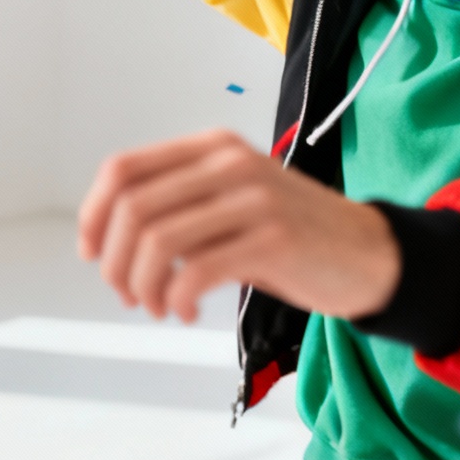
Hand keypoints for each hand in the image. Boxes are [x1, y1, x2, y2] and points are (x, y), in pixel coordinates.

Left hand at [77, 129, 401, 322]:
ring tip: (158, 306)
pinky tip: (187, 312)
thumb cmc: (291, 235)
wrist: (367, 254)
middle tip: (128, 294)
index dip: (93, 216)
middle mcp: (230, 164)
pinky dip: (177, 300)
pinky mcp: (273, 239)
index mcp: (213, 147)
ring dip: (142, 286)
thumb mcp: (231, 202)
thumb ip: (179, 206)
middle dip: (114, 262)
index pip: (123, 169)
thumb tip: (104, 241)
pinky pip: (195, 272)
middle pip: (133, 208)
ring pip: (157, 241)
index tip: (91, 254)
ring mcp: (254, 198)